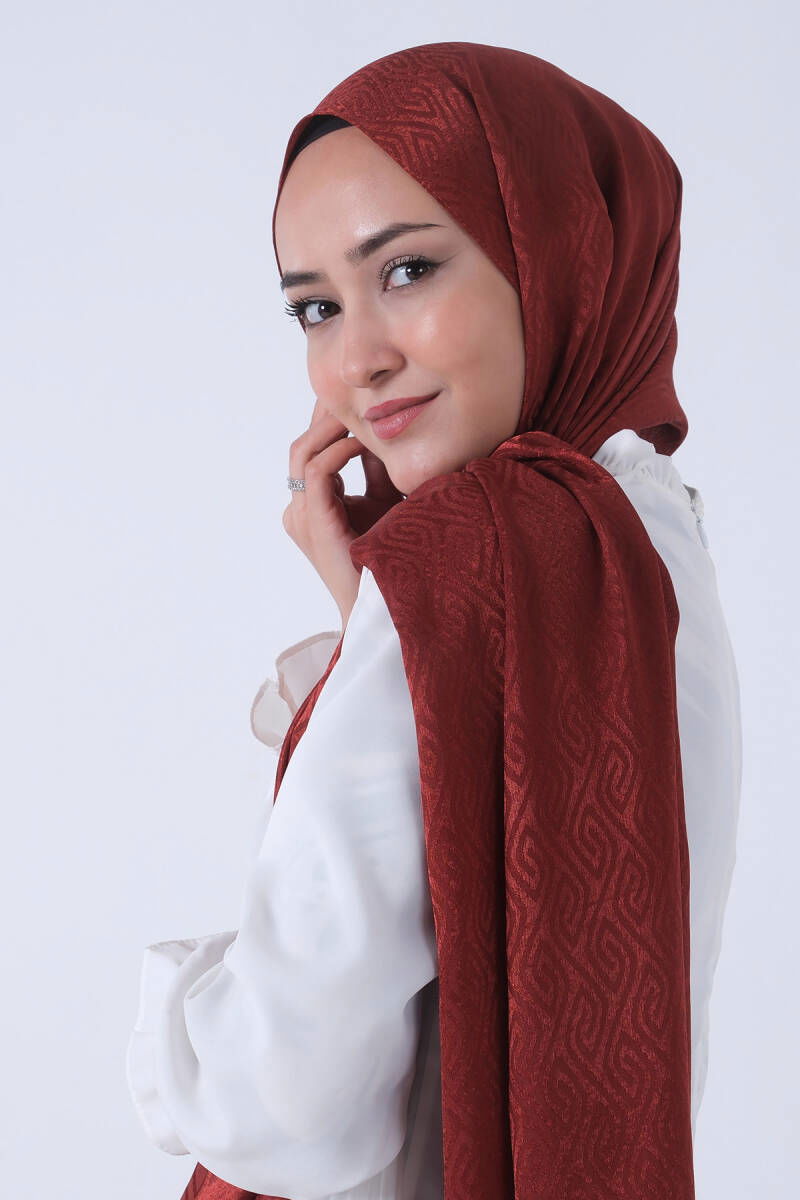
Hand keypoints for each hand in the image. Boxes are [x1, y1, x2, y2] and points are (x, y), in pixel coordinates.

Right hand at [283, 398, 404, 625]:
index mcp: (313, 505)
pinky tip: (366, 441)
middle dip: (330, 413)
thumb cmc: (392, 560)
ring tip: (364, 408)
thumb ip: (381, 468)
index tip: (365, 396)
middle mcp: (300, 509)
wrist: (385, 607)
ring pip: (305, 451)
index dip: (335, 419)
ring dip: (334, 425)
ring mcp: (301, 516)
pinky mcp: (313, 522)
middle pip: (305, 443)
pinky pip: (317, 470)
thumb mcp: (388, 501)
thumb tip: (389, 429)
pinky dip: (340, 449)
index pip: (315, 448)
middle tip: (361, 389)